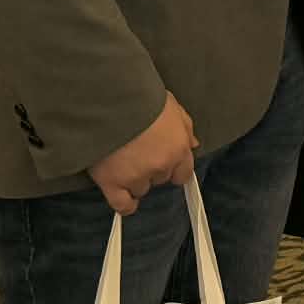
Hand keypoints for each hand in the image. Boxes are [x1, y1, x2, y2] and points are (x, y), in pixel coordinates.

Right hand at [89, 93, 198, 215]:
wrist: (110, 101)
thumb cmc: (141, 98)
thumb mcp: (171, 106)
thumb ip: (185, 127)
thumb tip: (194, 145)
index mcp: (178, 148)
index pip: (184, 172)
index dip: (175, 168)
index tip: (167, 164)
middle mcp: (161, 166)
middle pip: (160, 179)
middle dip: (152, 168)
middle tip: (138, 151)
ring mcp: (137, 177)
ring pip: (141, 189)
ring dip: (135, 179)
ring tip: (122, 159)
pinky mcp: (113, 183)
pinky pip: (122, 205)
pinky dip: (124, 204)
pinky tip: (123, 196)